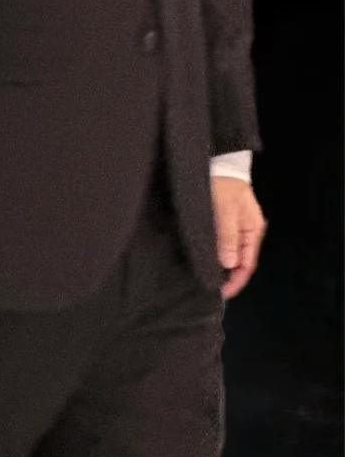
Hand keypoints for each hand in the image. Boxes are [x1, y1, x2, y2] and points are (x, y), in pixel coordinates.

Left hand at [212, 174, 264, 299]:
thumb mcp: (224, 211)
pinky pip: (222, 245)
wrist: (218, 162)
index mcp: (252, 231)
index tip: (220, 293)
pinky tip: (204, 261)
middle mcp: (246, 232)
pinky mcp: (224, 222)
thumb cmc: (223, 185)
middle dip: (227, 277)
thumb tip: (228, 264)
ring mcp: (236, 227)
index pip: (247, 264)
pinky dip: (215, 256)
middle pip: (239, 262)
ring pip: (230, 254)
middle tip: (209, 290)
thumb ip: (227, 237)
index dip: (235, 281)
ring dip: (221, 268)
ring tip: (205, 280)